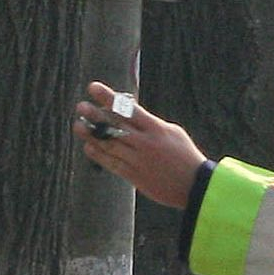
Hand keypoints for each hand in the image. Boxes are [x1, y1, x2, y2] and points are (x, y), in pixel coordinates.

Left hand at [73, 81, 209, 207]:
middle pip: (114, 127)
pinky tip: (89, 147)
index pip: (128, 109)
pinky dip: (99, 155)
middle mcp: (145, 143)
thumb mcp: (172, 133)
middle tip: (81, 107)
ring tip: (78, 126)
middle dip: (95, 116)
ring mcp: (139, 161)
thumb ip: (150, 123)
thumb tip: (130, 112)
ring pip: (109, 145)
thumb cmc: (185, 156)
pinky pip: (112, 164)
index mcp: (156, 129)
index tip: (93, 88)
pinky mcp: (136, 177)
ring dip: (91, 135)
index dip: (108, 98)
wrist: (195, 186)